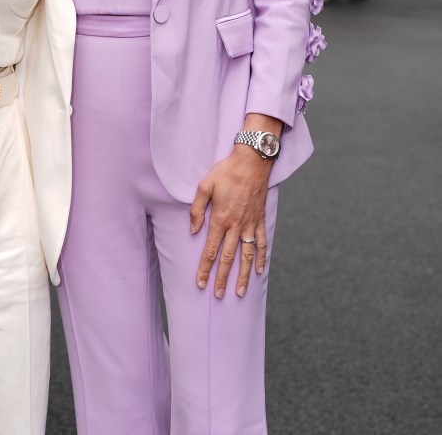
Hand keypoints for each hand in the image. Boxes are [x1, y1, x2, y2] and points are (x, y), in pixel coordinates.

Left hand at [190, 146, 272, 298]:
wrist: (252, 161)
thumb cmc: (226, 171)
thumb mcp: (204, 185)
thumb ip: (196, 209)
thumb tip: (194, 231)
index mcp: (220, 218)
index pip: (210, 250)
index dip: (205, 268)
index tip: (201, 283)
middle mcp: (236, 225)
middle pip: (228, 258)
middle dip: (222, 278)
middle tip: (218, 295)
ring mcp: (250, 224)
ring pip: (247, 256)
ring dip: (244, 275)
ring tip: (240, 292)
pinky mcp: (260, 220)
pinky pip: (262, 243)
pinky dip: (262, 258)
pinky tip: (260, 271)